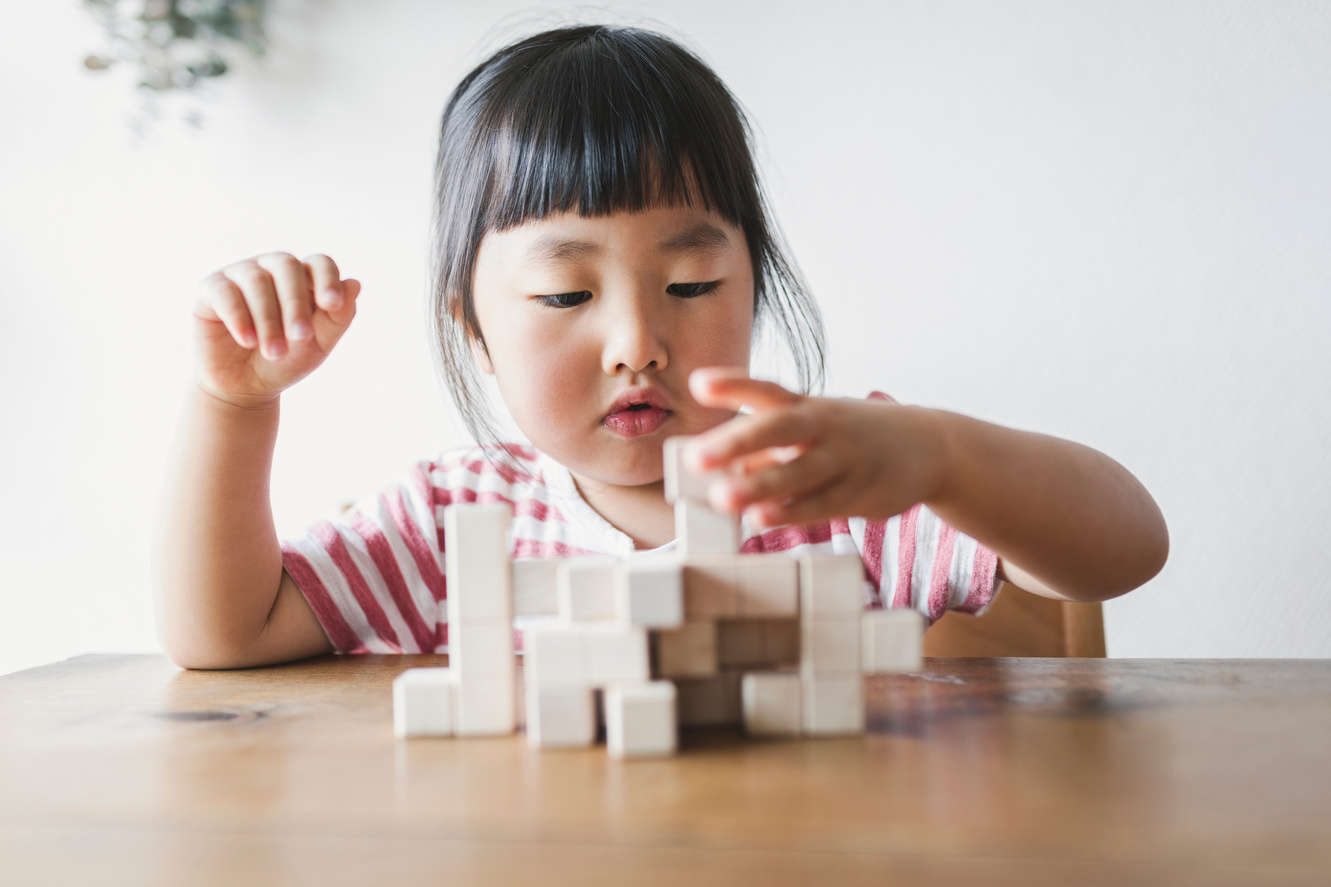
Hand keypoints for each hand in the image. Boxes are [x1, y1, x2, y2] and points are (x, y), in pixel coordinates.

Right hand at [193, 252, 360, 407]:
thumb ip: (338, 317)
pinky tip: (247, 340)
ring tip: (274, 353)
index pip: (319, 262)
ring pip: (256, 280)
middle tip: (301, 338)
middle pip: (287, 265)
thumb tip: (355, 283)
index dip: (327, 279)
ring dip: (269, 319)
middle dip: (296, 303)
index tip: (332, 305)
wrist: (244, 387)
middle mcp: (271, 268)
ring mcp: (239, 274)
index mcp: (302, 278)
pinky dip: (239, 317)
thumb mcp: (318, 344)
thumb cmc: (285, 361)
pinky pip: (225, 292)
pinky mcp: (210, 289)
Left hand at [682, 368, 948, 528]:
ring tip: (723, 498)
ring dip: (759, 486)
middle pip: (779, 428)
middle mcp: (823, 427)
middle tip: (696, 457)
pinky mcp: (859, 493)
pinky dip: (790, 512)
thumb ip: (765, 448)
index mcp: (807, 406)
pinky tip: (761, 518)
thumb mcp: (812, 428)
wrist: (928, 446)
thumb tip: (719, 469)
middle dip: (736, 441)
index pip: (767, 390)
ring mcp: (844, 460)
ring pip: (798, 473)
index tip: (698, 384)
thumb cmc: (852, 436)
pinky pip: (820, 504)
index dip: (733, 386)